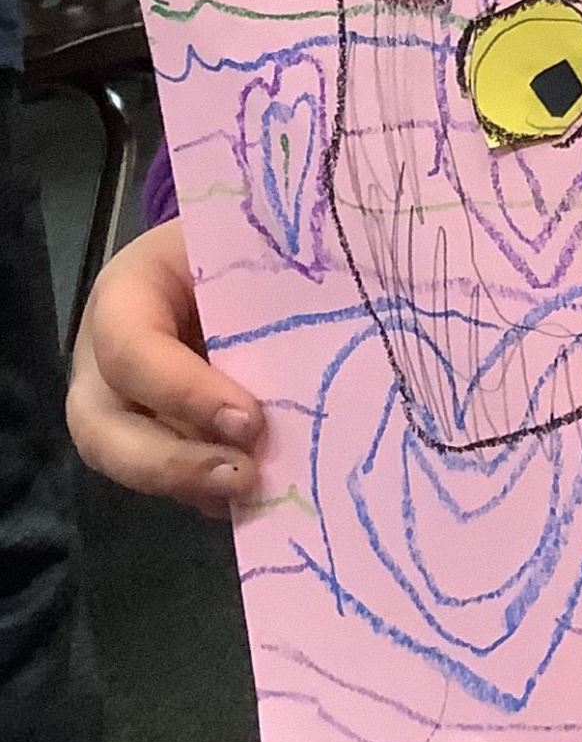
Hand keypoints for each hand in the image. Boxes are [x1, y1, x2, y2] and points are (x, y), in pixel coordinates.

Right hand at [68, 222, 265, 514]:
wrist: (231, 258)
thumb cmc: (239, 244)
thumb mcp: (244, 244)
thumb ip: (264, 279)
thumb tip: (320, 331)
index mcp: (125, 293)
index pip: (129, 348)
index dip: (183, 393)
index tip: (250, 419)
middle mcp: (104, 359)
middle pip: (101, 430)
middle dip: (170, 463)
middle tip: (245, 475)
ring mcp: (122, 405)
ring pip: (128, 465)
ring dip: (191, 486)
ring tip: (256, 490)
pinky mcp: (154, 437)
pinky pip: (165, 481)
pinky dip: (208, 495)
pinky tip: (260, 498)